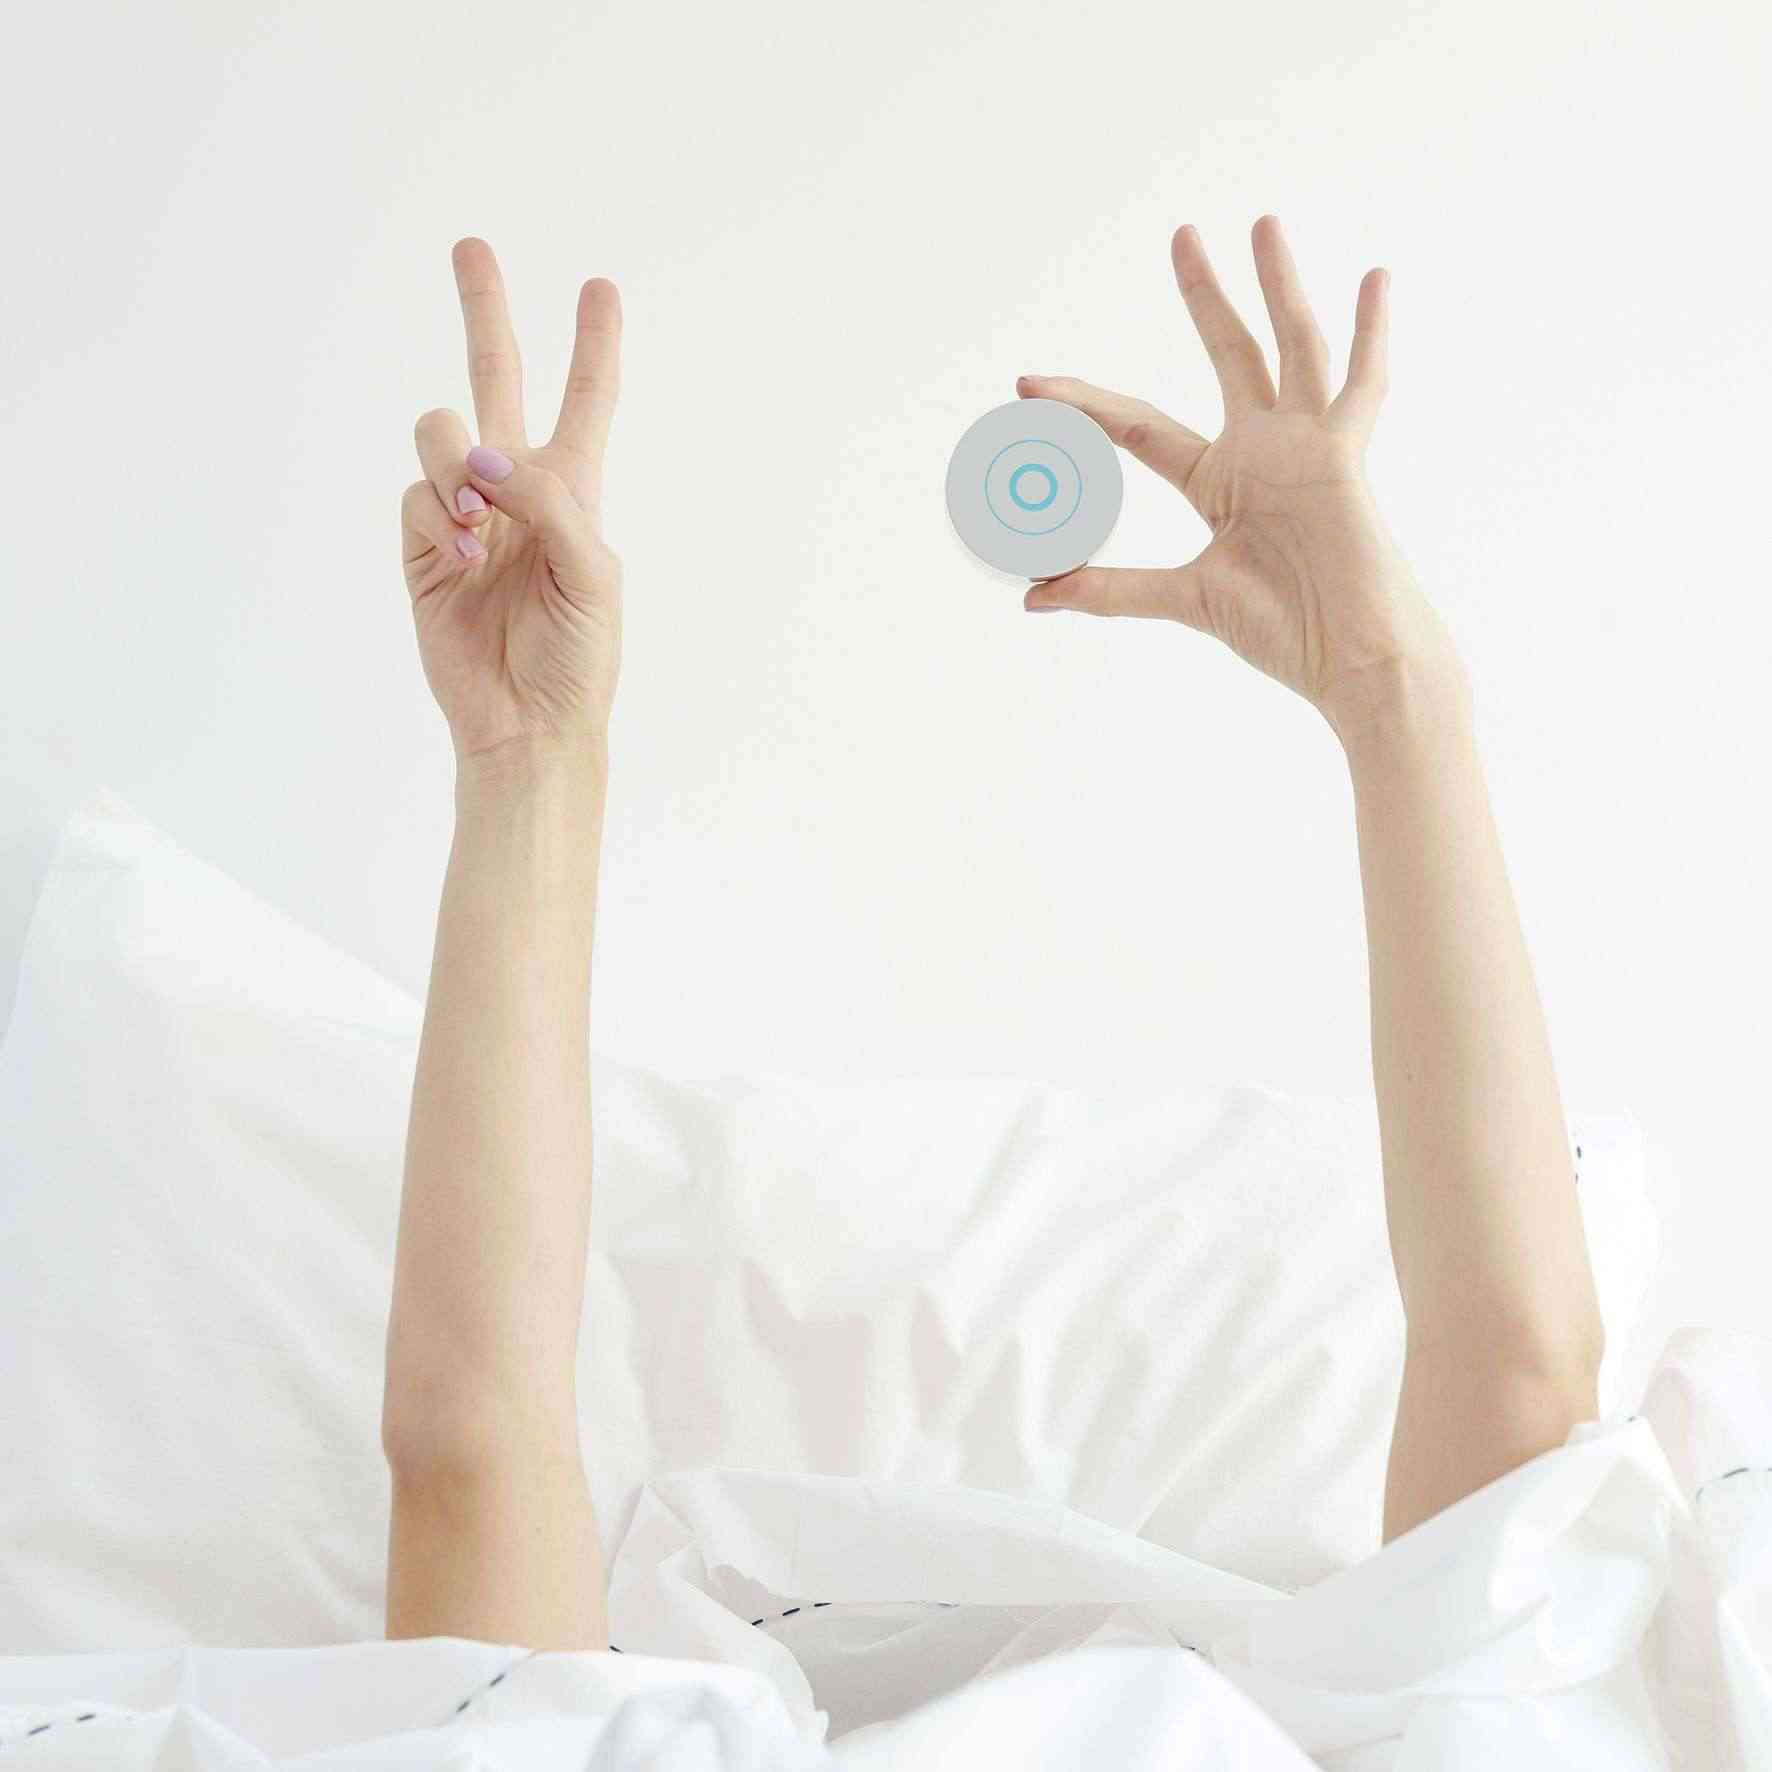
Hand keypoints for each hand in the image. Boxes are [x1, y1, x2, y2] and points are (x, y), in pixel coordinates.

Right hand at [400, 238, 622, 762]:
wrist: (526, 723)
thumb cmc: (578, 657)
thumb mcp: (592, 574)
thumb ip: (549, 503)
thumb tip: (484, 460)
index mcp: (573, 492)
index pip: (587, 403)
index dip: (595, 346)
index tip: (600, 287)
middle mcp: (516, 490)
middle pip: (496, 380)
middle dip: (484, 313)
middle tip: (471, 246)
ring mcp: (464, 514)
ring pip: (440, 433)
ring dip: (454, 463)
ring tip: (478, 523)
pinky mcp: (420, 547)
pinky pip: (413, 495)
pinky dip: (435, 516)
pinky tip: (460, 555)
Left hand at [1019, 216, 1463, 736]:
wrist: (1352, 658)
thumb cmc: (1284, 630)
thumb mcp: (1186, 598)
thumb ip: (1112, 590)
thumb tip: (1035, 596)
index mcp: (1220, 481)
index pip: (1138, 426)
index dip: (1084, 405)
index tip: (1028, 383)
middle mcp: (1264, 450)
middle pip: (1228, 353)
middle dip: (1205, 296)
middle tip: (1181, 234)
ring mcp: (1308, 447)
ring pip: (1292, 346)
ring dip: (1277, 286)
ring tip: (1262, 223)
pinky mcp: (1345, 457)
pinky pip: (1364, 387)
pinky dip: (1373, 335)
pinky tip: (1376, 278)